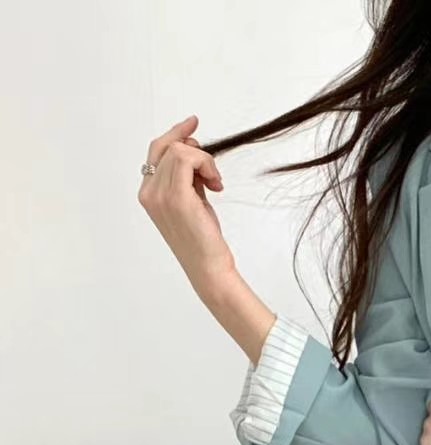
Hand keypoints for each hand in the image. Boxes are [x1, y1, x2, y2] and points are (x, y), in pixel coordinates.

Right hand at [138, 115, 236, 298]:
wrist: (208, 269)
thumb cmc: (203, 241)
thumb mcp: (193, 202)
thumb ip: (188, 178)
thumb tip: (194, 151)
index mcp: (148, 193)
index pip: (156, 151)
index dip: (175, 134)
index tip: (193, 124)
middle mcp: (149, 192)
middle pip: (166, 146)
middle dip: (193, 148)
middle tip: (211, 169)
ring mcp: (160, 194)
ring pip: (180, 150)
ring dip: (204, 161)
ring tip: (215, 183)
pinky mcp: (177, 197)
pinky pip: (188, 159)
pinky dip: (206, 165)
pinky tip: (216, 184)